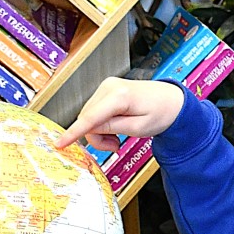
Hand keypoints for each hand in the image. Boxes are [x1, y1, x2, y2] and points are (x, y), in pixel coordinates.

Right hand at [56, 77, 185, 150]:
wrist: (172, 102)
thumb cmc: (162, 113)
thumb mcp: (138, 128)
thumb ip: (112, 128)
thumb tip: (91, 129)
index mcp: (119, 95)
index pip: (91, 117)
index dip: (74, 132)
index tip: (60, 143)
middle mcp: (110, 87)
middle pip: (87, 118)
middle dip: (97, 137)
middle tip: (116, 146)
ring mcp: (107, 86)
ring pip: (89, 116)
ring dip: (100, 131)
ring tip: (119, 137)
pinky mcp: (107, 90)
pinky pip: (95, 111)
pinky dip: (102, 123)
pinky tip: (116, 127)